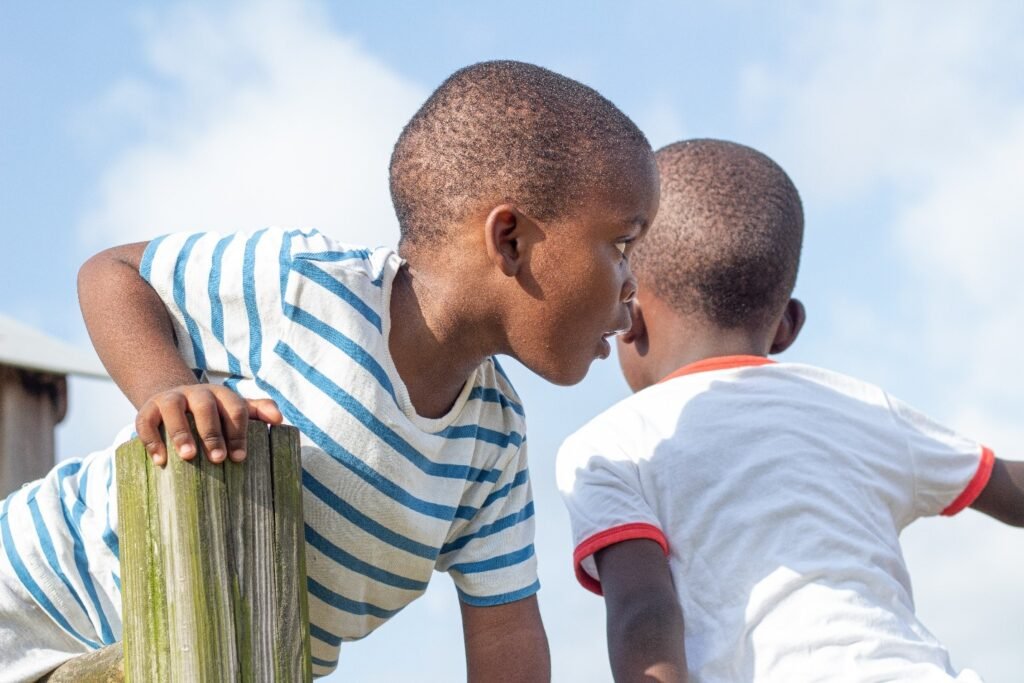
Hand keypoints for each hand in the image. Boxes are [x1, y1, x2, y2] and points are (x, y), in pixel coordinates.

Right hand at [136, 384, 282, 465]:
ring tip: (188, 456)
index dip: (238, 432)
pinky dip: (151, 439)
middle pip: (205, 407)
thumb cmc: (213, 412)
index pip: (234, 408)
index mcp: (221, 395)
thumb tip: (280, 419)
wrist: (173, 398)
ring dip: (181, 432)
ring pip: (173, 410)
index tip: (239, 458)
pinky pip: (145, 421)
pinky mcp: (147, 409)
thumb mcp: (234, 408)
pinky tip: (160, 460)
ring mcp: (170, 399)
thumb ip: (258, 410)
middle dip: (212, 432)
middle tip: (218, 459)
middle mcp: (196, 393)